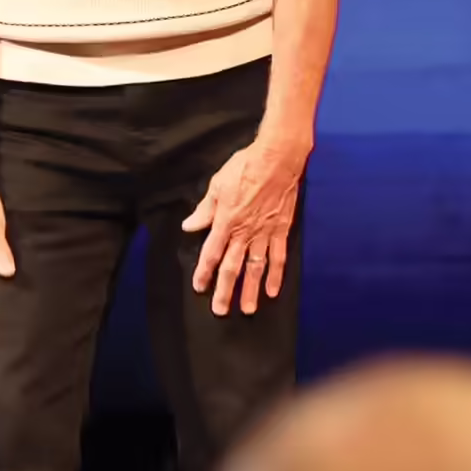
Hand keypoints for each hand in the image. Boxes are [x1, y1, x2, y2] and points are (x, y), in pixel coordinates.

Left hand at [183, 135, 307, 316]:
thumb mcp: (217, 185)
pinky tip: (274, 291)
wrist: (277, 159)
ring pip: (256, 268)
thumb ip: (205, 210)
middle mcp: (245, 232)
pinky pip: (278, 257)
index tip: (199, 287)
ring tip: (248, 309)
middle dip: (226, 291)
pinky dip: (276, 275)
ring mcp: (265, 233)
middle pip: (233, 267)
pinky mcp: (281, 230)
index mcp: (226, 221)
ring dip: (252, 290)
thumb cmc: (245, 167)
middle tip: (221, 310)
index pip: (212, 253)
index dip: (204, 272)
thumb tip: (189, 226)